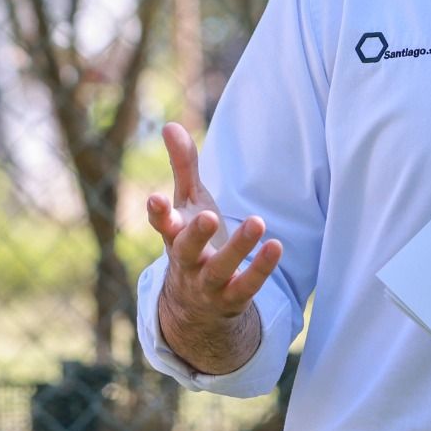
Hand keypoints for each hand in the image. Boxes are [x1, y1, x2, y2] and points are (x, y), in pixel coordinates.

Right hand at [144, 123, 280, 367]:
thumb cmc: (193, 241)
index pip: (161, 225)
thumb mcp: (188, 204)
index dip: (157, 213)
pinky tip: (276, 246)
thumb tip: (170, 125)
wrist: (196, 306)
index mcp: (173, 236)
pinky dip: (260, 268)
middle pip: (186, 249)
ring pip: (219, 269)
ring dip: (237, 248)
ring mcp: (207, 284)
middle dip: (195, 234)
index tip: (154, 199)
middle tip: (208, 216)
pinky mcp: (231, 299)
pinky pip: (246, 286)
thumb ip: (182, 166)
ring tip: (257, 222)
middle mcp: (186, 262)